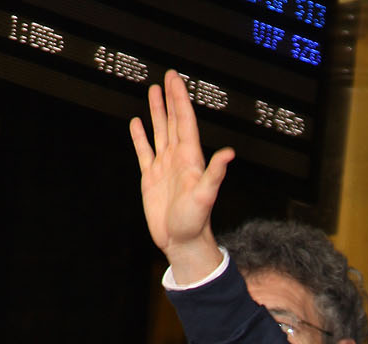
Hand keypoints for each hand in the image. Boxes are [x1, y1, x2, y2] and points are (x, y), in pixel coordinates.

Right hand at [129, 71, 231, 279]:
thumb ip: (215, 173)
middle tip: (168, 76)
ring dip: (157, 112)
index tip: (175, 79)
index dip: (180, 99)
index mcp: (190, 159)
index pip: (185, 122)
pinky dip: (140, 137)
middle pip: (174, 122)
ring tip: (153, 92)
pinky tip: (137, 124)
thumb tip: (229, 153)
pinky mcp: (151, 178)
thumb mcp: (206, 196)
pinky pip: (144, 152)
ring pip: (160, 132)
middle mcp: (178, 160)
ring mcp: (164, 168)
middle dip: (171, 98)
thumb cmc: (195, 223)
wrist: (182, 242)